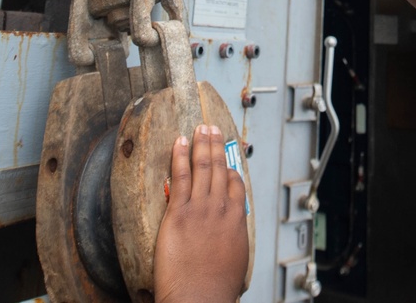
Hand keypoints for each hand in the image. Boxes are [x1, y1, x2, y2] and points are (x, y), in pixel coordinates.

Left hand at [154, 125, 248, 302]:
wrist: (199, 298)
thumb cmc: (216, 288)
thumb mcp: (235, 259)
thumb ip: (231, 239)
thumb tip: (228, 236)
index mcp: (236, 220)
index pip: (235, 183)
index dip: (229, 167)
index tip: (225, 159)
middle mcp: (221, 209)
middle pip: (219, 168)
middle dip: (216, 145)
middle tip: (213, 129)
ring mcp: (200, 208)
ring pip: (202, 167)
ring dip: (201, 143)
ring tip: (200, 128)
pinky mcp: (179, 213)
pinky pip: (180, 176)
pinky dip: (180, 156)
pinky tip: (179, 142)